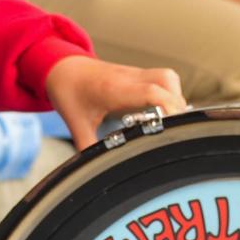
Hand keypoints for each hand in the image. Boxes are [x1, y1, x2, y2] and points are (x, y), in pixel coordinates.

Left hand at [43, 55, 185, 148]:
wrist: (63, 68)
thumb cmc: (69, 93)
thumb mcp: (76, 124)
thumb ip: (88, 149)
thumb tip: (94, 172)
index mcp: (114, 89)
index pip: (150, 92)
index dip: (167, 108)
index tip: (171, 128)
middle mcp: (129, 78)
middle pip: (167, 81)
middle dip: (176, 106)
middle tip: (172, 129)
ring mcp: (135, 74)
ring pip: (168, 78)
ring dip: (175, 98)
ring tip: (170, 121)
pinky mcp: (138, 75)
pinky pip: (164, 79)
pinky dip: (170, 94)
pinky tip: (162, 112)